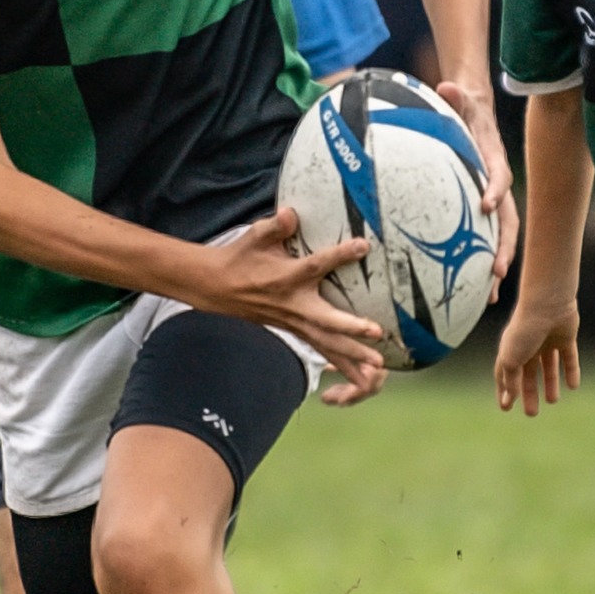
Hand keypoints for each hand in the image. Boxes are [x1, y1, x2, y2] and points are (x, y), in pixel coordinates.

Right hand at [194, 210, 386, 394]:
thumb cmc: (241, 257)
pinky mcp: (294, 331)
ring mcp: (293, 321)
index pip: (316, 265)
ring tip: (377, 368)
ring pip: (325, 344)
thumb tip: (291, 213)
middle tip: (377, 333)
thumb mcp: (255, 237)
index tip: (363, 245)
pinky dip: (340, 365)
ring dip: (351, 357)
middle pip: (325, 321)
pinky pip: (320, 350)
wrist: (217, 287)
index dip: (339, 255)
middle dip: (350, 328)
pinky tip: (361, 380)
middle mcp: (292, 304)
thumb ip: (275, 226)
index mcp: (286, 277)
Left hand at [437, 81, 519, 291]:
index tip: (487, 205)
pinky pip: (486, 238)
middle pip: (508, 219)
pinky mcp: (483, 209)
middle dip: (505, 245)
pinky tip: (478, 290)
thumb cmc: (466, 107)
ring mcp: (493, 198)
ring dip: (499, 263)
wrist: (476, 111)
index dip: (495, 189)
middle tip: (499, 271)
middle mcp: (498, 183)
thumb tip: (447, 85)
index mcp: (493, 159)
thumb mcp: (462, 99)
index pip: (499, 175)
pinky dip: (484, 263)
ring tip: (491, 294)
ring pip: (501, 236)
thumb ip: (456, 95)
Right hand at [495, 299, 580, 414]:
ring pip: (549, 367)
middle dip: (529, 393)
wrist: (548, 304)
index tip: (506, 407)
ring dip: (550, 384)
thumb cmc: (525, 330)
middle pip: (528, 374)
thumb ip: (510, 379)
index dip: (504, 390)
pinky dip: (571, 371)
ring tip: (553, 401)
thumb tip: (509, 397)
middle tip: (531, 414)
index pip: (505, 374)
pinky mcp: (566, 337)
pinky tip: (573, 386)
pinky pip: (569, 357)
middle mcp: (528, 346)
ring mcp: (547, 341)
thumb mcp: (511, 359)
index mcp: (511, 349)